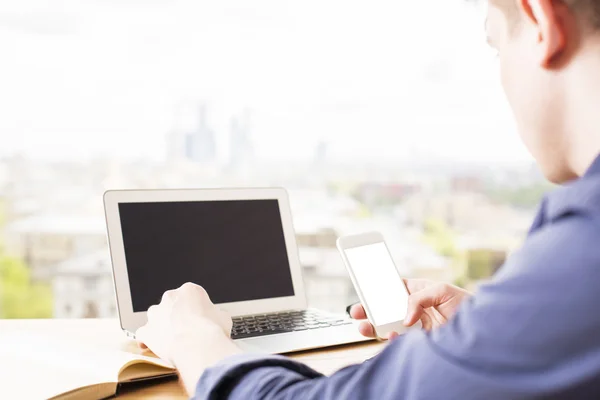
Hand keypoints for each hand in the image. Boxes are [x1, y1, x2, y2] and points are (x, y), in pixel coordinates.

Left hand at [136, 283, 241, 393]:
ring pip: (156, 317)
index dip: (197, 310)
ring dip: (161, 325)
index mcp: (189, 290)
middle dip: (177, 316)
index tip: (201, 319)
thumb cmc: (211, 330)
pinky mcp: (146, 331)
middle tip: (188, 329)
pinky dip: (147, 340)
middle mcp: (170, 298)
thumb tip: (217, 318)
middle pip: (172, 305)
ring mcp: (156, 314)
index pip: (192, 296)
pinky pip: (144, 334)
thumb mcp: (224, 317)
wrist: (197, 346)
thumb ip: (216, 314)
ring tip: (172, 339)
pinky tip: (152, 347)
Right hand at [349, 279, 470, 338]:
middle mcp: (414, 310)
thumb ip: (418, 298)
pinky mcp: (419, 343)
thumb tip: (405, 318)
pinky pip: (400, 342)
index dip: (377, 289)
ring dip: (375, 327)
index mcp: (418, 292)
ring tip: (366, 327)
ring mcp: (416, 327)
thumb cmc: (467, 305)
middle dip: (369, 311)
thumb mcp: (442, 290)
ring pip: (389, 327)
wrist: (484, 332)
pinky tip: (389, 336)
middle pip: (386, 309)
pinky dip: (391, 340)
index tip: (363, 289)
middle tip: (356, 312)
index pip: (393, 289)